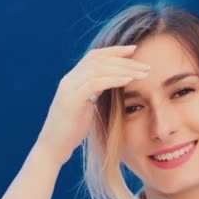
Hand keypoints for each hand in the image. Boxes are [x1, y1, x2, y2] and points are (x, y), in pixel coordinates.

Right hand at [35, 45, 149, 165]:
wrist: (53, 148)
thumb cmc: (71, 131)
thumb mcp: (86, 108)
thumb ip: (96, 94)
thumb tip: (113, 85)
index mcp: (73, 79)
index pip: (94, 56)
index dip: (114, 51)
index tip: (134, 50)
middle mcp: (70, 79)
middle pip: (99, 60)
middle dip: (124, 60)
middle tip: (146, 65)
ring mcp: (69, 88)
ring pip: (99, 69)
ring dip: (124, 69)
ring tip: (143, 73)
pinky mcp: (71, 99)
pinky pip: (95, 83)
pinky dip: (114, 79)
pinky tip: (129, 80)